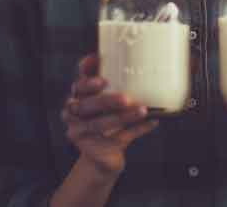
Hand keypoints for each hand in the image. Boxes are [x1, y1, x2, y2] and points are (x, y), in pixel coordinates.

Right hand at [61, 54, 158, 175]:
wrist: (102, 155)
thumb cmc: (109, 118)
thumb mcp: (112, 100)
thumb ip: (122, 85)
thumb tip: (148, 71)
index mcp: (79, 96)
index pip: (79, 85)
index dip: (88, 79)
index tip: (101, 76)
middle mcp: (74, 113)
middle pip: (86, 105)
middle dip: (105, 101)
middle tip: (124, 98)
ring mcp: (79, 131)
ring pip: (98, 124)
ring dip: (122, 117)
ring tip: (143, 111)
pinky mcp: (90, 148)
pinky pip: (116, 138)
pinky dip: (136, 129)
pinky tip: (152, 121)